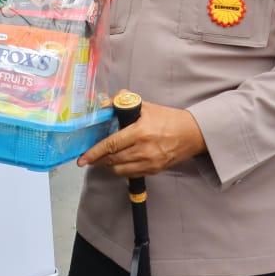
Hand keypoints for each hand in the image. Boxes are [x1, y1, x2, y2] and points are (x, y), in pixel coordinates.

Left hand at [77, 102, 205, 176]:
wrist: (192, 134)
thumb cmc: (168, 118)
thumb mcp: (145, 106)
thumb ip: (122, 102)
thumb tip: (104, 104)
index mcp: (140, 132)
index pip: (111, 145)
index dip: (94, 152)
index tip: (82, 157)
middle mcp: (144, 150)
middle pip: (113, 160)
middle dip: (98, 159)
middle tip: (88, 157)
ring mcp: (149, 163)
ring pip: (120, 170)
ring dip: (108, 165)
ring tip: (103, 158)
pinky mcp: (154, 171)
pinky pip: (130, 174)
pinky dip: (121, 169)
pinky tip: (119, 162)